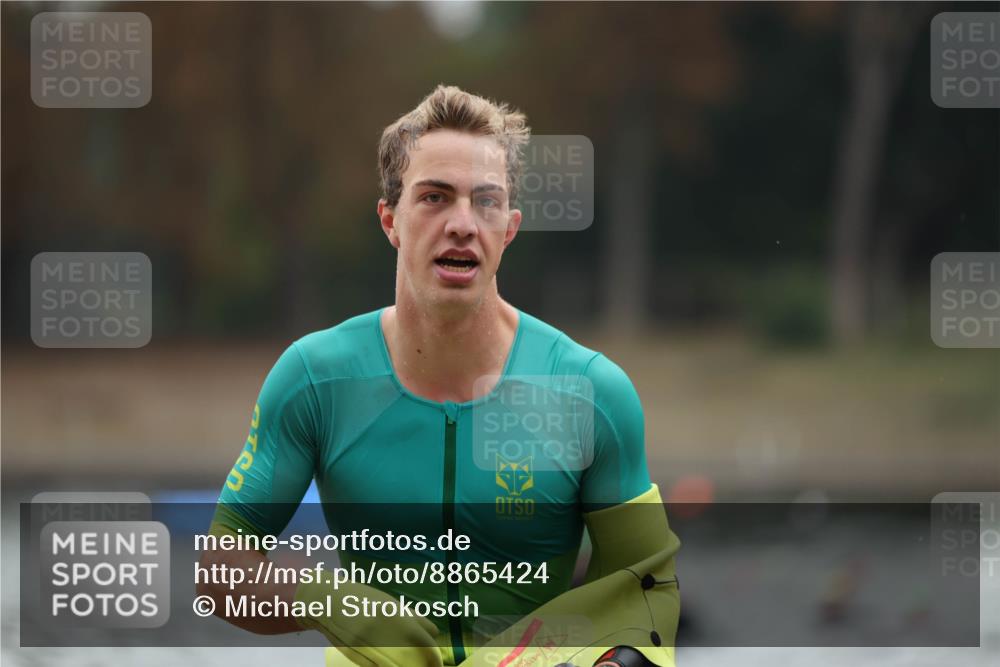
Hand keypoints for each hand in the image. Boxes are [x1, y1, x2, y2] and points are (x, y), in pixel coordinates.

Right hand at [295, 574, 442, 666]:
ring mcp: (370, 647)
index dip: (434, 657)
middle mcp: (385, 634)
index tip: (436, 662)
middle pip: (413, 660)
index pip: (425, 644)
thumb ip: (413, 618)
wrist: (328, 602)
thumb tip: (434, 632)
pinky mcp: (357, 658)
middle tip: (425, 665)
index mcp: (397, 617)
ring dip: (403, 666)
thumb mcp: (390, 603)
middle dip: (422, 665)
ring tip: (406, 663)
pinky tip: (388, 662)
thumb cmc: (363, 599)